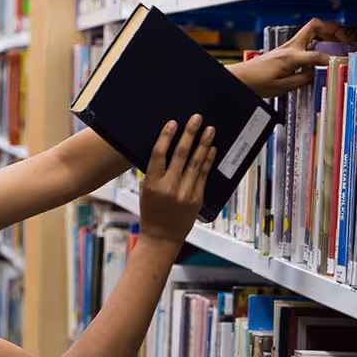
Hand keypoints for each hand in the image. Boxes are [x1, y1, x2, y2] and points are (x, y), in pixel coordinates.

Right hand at [138, 116, 215, 247]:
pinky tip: (211, 149)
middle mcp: (169, 187)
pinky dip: (208, 161)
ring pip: (196, 163)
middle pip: (181, 154)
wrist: (162, 237)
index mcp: (152, 184)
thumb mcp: (145, 191)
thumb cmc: (151, 213)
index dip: (166, 136)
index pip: (159, 154)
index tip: (173, 123)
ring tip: (209, 130)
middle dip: (189, 134)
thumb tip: (164, 150)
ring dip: (203, 144)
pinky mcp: (196, 199)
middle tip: (196, 119)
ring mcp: (185, 193)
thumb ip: (153, 173)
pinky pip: (204, 175)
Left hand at [231, 17, 345, 96]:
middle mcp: (290, 47)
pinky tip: (321, 50)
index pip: (317, 55)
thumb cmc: (256, 83)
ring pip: (311, 29)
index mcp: (291, 57)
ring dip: (326, 32)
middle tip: (344, 36)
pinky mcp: (285, 49)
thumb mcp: (282, 87)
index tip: (339, 64)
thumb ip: (303, 80)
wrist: (240, 78)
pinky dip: (317, 40)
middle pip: (315, 26)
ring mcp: (287, 46)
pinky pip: (305, 39)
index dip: (330, 60)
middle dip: (333, 28)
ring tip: (337, 40)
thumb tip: (317, 75)